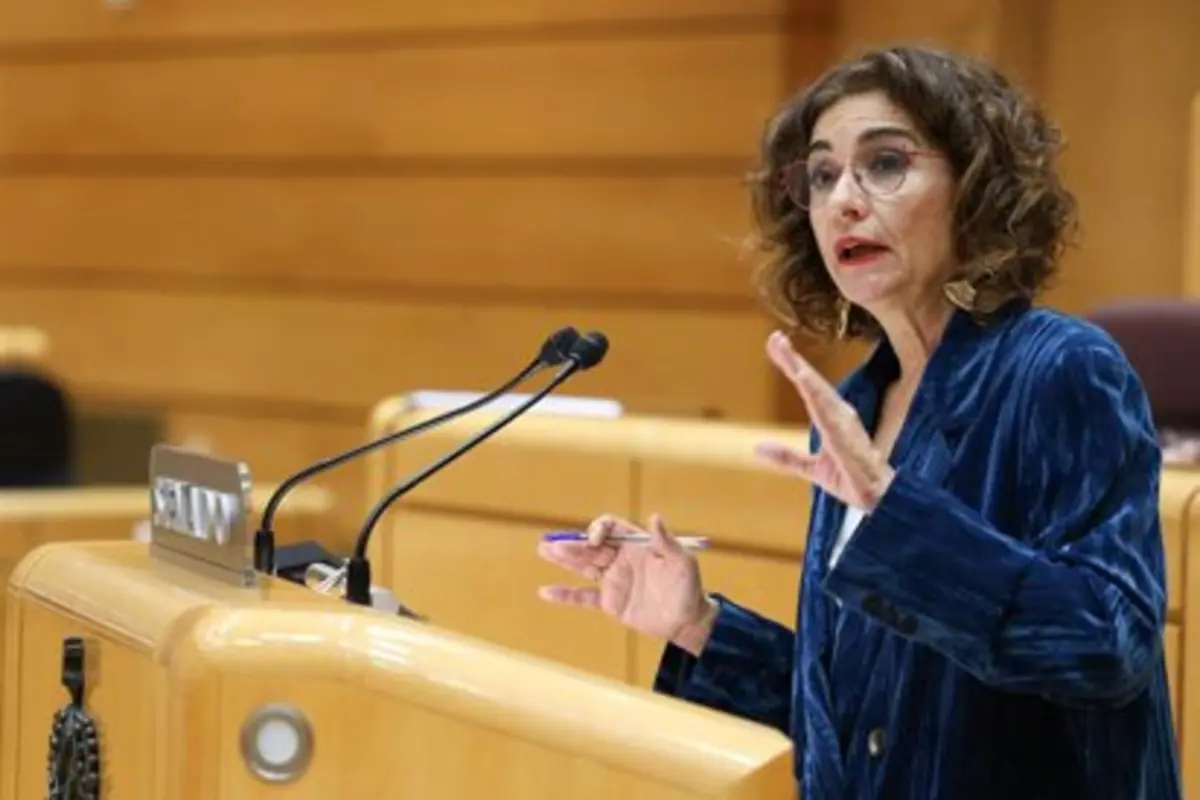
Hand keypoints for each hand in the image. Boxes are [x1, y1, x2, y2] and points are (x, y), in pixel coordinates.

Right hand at [536, 513, 716, 654]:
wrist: (687, 620)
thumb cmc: (688, 587)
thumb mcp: (682, 562)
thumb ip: (666, 542)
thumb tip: (655, 517)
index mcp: (635, 546)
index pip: (611, 528)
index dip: (599, 529)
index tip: (594, 540)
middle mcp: (621, 560)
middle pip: (591, 547)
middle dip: (572, 545)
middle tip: (551, 544)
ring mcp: (614, 581)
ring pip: (584, 567)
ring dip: (565, 559)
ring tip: (544, 550)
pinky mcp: (610, 602)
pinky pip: (584, 597)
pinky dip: (565, 595)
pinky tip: (546, 591)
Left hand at [756, 330, 894, 510]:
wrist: (878, 499)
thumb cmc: (851, 480)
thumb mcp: (811, 469)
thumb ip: (786, 458)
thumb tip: (758, 448)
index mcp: (830, 418)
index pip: (807, 386)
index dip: (792, 365)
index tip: (775, 343)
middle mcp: (837, 414)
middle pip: (811, 382)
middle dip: (793, 359)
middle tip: (774, 338)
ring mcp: (843, 423)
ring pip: (818, 391)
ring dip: (801, 371)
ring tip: (785, 352)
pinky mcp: (846, 436)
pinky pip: (827, 411)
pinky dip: (815, 394)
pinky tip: (803, 380)